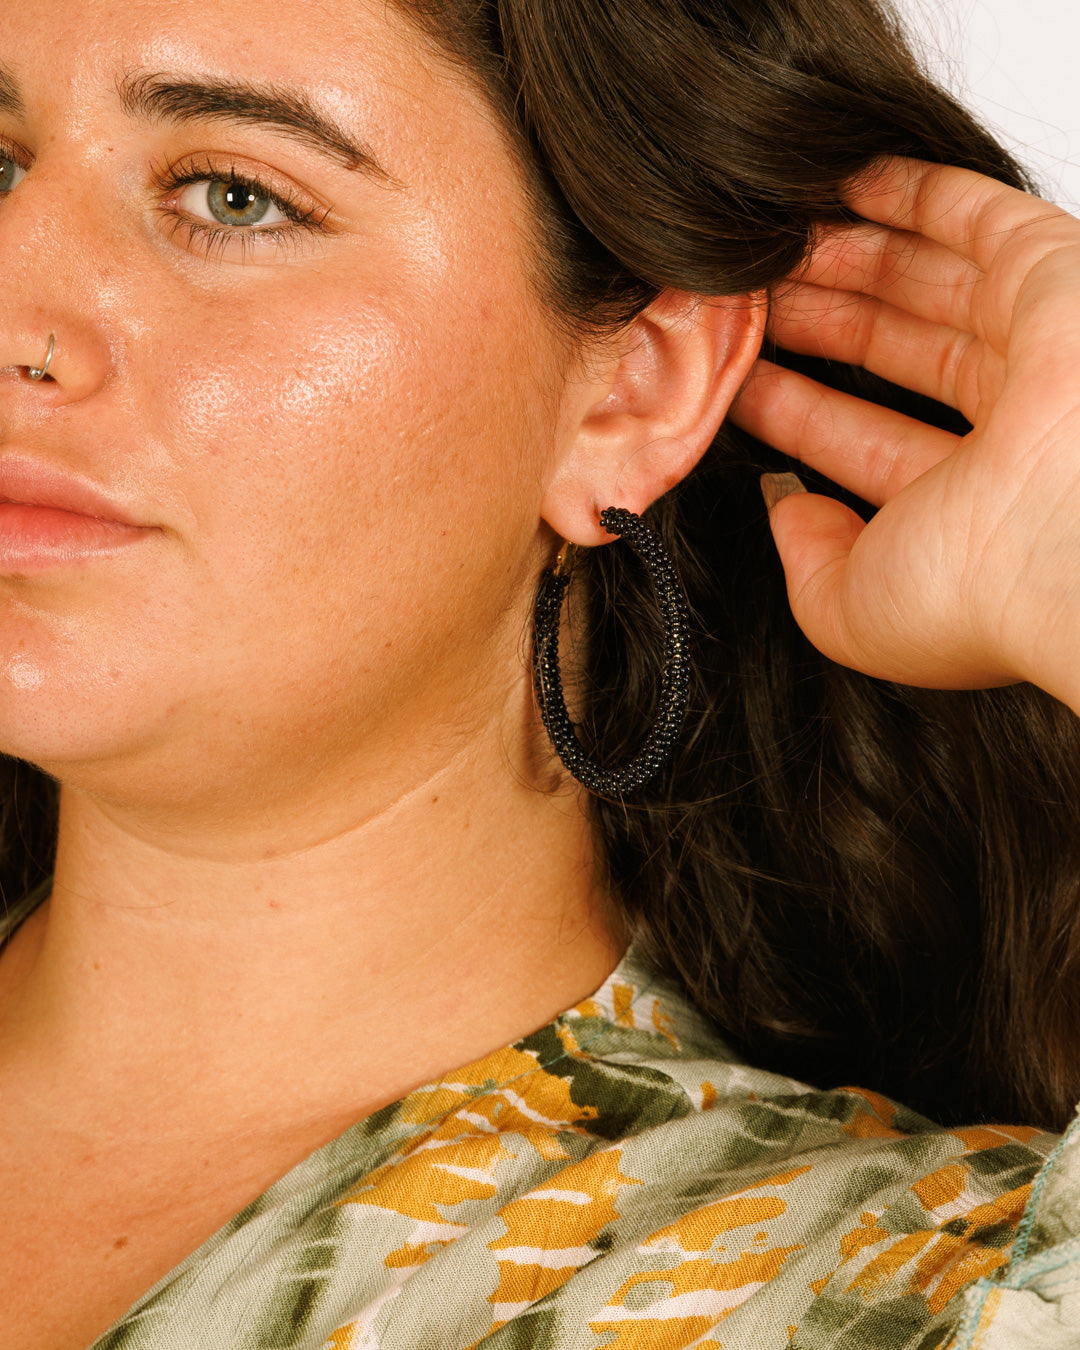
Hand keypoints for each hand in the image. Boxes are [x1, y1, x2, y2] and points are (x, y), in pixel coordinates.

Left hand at [730, 157, 1079, 712]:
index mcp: (960, 502)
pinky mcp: (1055, 278)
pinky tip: (848, 179)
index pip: (858, 438)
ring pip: (924, 283)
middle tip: (748, 296)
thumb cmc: (970, 591)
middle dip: (818, 319)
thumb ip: (807, 561)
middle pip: (890, 350)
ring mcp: (1033, 349)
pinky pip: (978, 217)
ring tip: (775, 237)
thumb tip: (787, 507)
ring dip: (850, 256)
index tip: (736, 379)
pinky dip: (915, 192)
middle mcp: (1003, 425)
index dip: (793, 406)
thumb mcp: (848, 608)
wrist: (1066, 548)